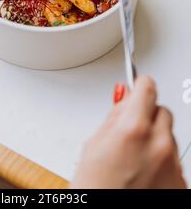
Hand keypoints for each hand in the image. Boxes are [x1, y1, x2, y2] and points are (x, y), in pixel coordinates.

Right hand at [71, 76, 185, 188]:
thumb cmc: (94, 190)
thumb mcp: (94, 144)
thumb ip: (114, 116)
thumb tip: (125, 97)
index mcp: (133, 128)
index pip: (147, 87)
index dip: (140, 85)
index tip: (138, 87)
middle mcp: (158, 144)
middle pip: (162, 110)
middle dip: (147, 115)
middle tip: (131, 131)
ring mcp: (173, 165)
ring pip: (169, 136)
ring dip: (156, 140)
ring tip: (135, 161)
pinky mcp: (181, 182)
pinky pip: (175, 160)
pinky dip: (163, 162)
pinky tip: (145, 175)